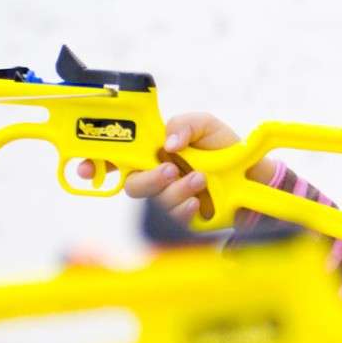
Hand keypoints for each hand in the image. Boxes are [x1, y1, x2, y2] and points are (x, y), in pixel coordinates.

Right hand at [78, 112, 275, 224]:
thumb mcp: (205, 124)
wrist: (253, 173)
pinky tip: (198, 202)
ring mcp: (167, 197)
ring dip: (175, 191)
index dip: (95, 163)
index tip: (89, 168)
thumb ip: (184, 124)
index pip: (116, 157)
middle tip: (171, 170)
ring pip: (154, 201)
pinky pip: (173, 218)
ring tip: (201, 178)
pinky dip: (184, 208)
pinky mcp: (182, 216)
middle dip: (147, 179)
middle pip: (131, 185)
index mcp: (152, 151)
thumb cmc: (224, 146)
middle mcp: (155, 175)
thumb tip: (167, 142)